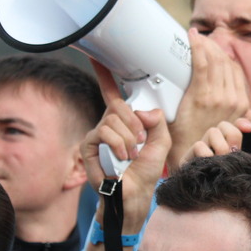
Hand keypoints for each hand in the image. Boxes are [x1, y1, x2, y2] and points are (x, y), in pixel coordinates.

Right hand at [82, 63, 171, 231]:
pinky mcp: (89, 145)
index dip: (105, 74)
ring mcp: (98, 134)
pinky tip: (122, 156)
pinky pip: (104, 131)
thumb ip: (156, 120)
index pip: (113, 92)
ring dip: (129, 138)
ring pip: (113, 119)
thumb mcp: (161, 140)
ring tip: (132, 154)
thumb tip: (141, 111)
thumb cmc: (147, 171)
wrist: (136, 194)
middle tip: (141, 140)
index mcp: (126, 120)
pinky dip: (118, 143)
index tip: (96, 56)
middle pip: (118, 105)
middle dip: (135, 123)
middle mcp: (109, 124)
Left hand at [165, 30, 249, 171]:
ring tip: (196, 37)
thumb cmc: (204, 141)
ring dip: (205, 44)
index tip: (214, 47)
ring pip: (215, 60)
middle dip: (214, 46)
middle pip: (225, 62)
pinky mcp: (200, 96)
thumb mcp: (230, 130)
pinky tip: (192, 38)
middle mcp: (232, 99)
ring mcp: (217, 97)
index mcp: (240, 104)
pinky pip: (201, 65)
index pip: (236, 70)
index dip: (225, 56)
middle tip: (202, 38)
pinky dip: (197, 48)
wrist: (190, 154)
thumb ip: (241, 120)